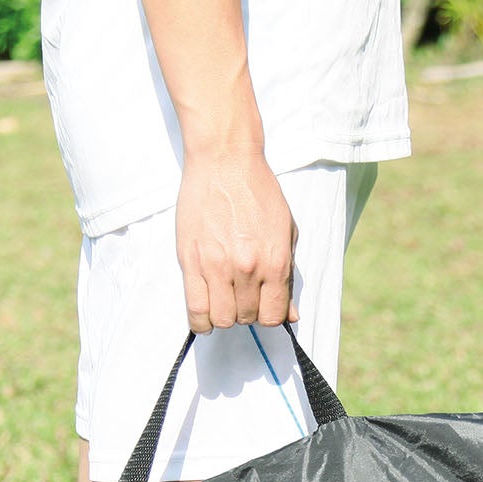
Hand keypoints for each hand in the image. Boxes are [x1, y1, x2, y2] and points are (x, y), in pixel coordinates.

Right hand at [174, 146, 297, 333]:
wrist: (225, 160)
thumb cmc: (258, 192)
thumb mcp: (286, 232)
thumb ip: (288, 277)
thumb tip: (290, 316)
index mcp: (275, 262)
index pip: (273, 315)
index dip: (269, 315)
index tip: (263, 306)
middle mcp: (247, 268)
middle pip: (247, 318)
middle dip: (246, 312)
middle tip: (242, 294)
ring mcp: (217, 266)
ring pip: (221, 318)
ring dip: (224, 315)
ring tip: (224, 299)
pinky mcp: (191, 261)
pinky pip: (195, 309)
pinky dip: (201, 320)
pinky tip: (205, 316)